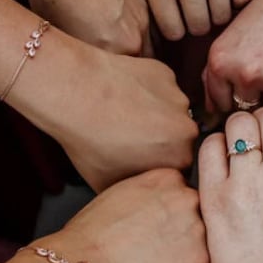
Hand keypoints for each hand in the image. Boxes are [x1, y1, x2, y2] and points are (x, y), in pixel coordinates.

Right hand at [38, 169, 208, 262]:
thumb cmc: (94, 233)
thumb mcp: (123, 190)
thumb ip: (154, 189)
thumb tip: (164, 200)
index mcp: (170, 178)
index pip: (182, 190)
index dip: (168, 209)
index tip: (155, 221)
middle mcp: (190, 199)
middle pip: (196, 213)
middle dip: (180, 227)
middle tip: (154, 242)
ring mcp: (199, 232)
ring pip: (200, 242)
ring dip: (184, 251)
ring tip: (153, 259)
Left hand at [49, 45, 197, 191]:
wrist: (75, 93)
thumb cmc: (89, 139)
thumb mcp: (108, 184)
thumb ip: (135, 188)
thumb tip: (138, 189)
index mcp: (180, 159)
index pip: (178, 168)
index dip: (156, 165)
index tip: (138, 161)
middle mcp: (187, 128)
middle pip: (178, 139)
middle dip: (159, 140)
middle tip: (129, 138)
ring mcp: (178, 98)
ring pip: (170, 111)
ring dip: (153, 114)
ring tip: (122, 116)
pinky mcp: (165, 73)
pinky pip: (160, 87)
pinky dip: (145, 91)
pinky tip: (123, 96)